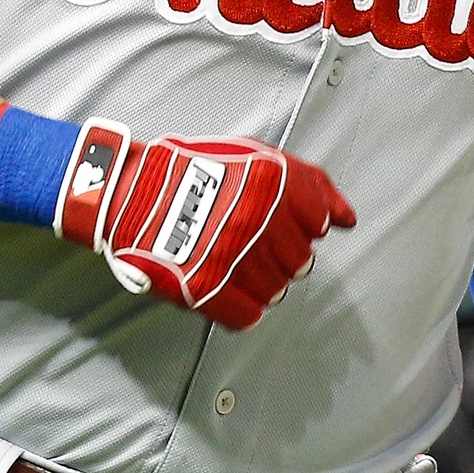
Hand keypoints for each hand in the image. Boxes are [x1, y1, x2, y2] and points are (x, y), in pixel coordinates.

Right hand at [54, 124, 355, 330]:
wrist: (126, 191)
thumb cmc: (190, 170)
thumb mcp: (254, 156)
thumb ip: (308, 183)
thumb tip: (347, 218)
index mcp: (271, 180)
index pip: (317, 221)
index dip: (298, 225)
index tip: (277, 222)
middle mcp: (255, 218)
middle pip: (300, 261)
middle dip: (280, 255)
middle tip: (249, 243)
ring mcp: (231, 255)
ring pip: (277, 290)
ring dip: (258, 281)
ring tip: (231, 261)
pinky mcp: (205, 288)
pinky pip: (248, 316)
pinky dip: (240, 308)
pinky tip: (224, 286)